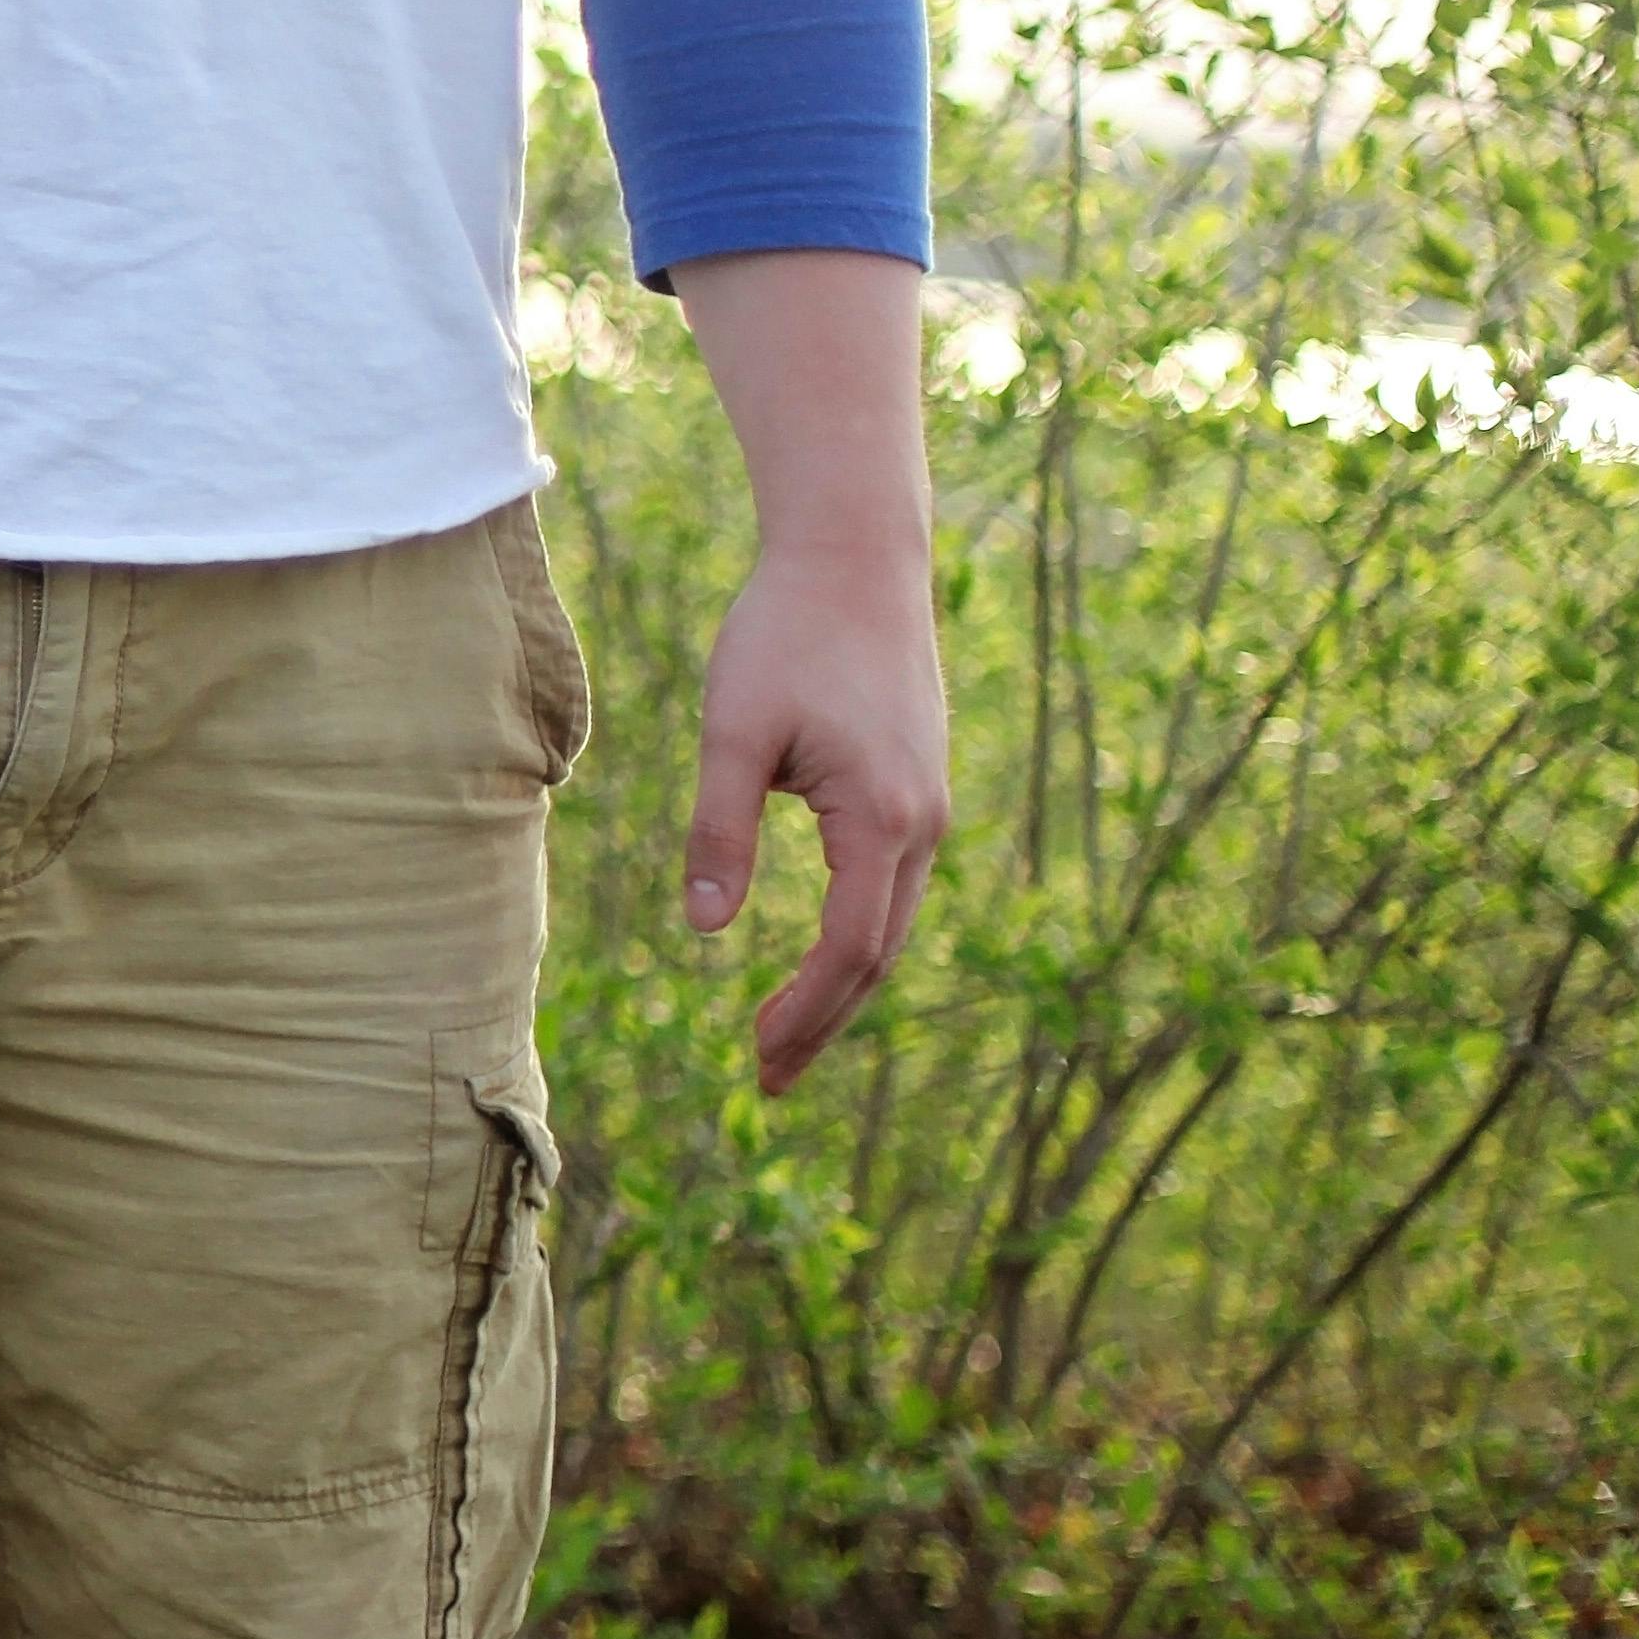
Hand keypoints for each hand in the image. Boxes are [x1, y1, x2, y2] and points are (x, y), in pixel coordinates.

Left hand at [687, 537, 945, 1091]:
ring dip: (846, 985)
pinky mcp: (921, 787)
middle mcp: (925, 822)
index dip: (806, 1014)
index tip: (757, 1061)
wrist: (856, 557)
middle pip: (880, 954)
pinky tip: (822, 960)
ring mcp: (932, 805)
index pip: (850, 950)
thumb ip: (718, 831)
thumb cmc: (783, 633)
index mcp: (882, 819)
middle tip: (769, 1081)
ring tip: (788, 1037)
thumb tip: (706, 929)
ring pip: (894, 923)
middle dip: (826, 1021)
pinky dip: (862, 936)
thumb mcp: (733, 731)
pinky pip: (895, 887)